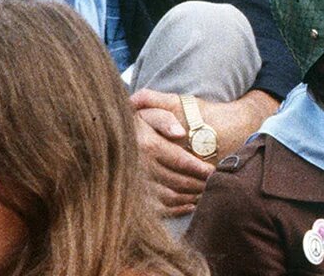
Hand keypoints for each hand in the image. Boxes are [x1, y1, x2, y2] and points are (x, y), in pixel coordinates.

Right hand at [130, 88, 214, 215]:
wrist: (109, 141)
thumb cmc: (136, 123)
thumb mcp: (148, 113)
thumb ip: (165, 119)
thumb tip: (180, 133)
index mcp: (147, 145)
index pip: (180, 160)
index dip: (200, 167)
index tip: (214, 171)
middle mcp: (140, 167)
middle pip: (177, 180)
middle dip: (198, 183)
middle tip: (213, 183)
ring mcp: (135, 185)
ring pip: (170, 197)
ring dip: (190, 197)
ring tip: (205, 193)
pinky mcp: (133, 199)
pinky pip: (158, 209)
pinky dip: (177, 209)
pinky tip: (190, 205)